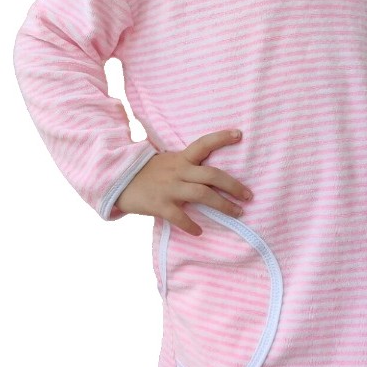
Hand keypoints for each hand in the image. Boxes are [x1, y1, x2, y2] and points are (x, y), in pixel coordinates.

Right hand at [115, 128, 252, 234]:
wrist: (117, 182)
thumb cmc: (148, 174)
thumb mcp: (167, 163)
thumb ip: (186, 166)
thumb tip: (211, 175)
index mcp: (180, 158)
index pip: (204, 144)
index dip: (221, 138)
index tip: (239, 134)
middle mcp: (178, 171)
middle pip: (211, 175)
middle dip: (233, 185)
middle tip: (249, 196)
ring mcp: (169, 187)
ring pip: (201, 195)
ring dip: (223, 205)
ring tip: (237, 213)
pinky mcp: (159, 204)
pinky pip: (179, 216)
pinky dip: (191, 225)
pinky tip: (199, 232)